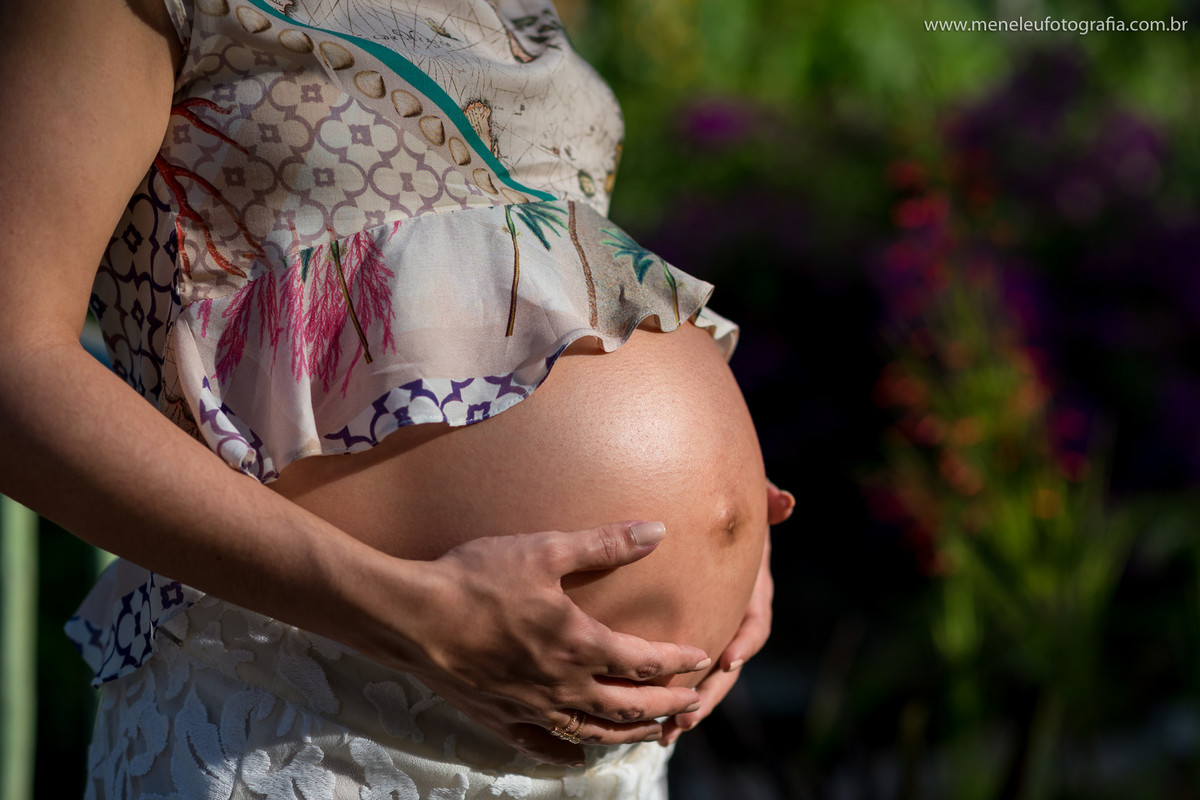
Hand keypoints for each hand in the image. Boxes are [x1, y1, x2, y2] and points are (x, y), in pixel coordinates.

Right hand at [377, 521, 711, 764]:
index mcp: (579, 645)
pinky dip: (566, 752)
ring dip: (628, 735)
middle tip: (692, 706)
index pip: (644, 662)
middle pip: (628, 708)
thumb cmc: (478, 578)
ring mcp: (531, 708)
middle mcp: (563, 686)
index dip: (677, 662)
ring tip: (651, 734)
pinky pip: (540, 745)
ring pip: (592, 733)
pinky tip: (575, 755)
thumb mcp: (545, 550)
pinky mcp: (499, 718)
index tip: (700, 658)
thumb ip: (605, 544)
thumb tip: (657, 530)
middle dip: (666, 707)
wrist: (413, 618)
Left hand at [660, 480, 793, 745]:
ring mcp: (712, 628)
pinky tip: (647, 722)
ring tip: (668, 733)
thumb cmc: (724, 506)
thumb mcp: (743, 502)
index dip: (746, 642)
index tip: (728, 660)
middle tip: (688, 716)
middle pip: (729, 663)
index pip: (756, 620)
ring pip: (706, 677)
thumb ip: (763, 499)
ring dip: (690, 707)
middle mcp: (734, 614)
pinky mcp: (685, 636)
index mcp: (751, 588)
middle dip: (712, 692)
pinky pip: (681, 671)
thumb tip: (786, 501)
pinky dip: (668, 695)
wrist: (697, 511)